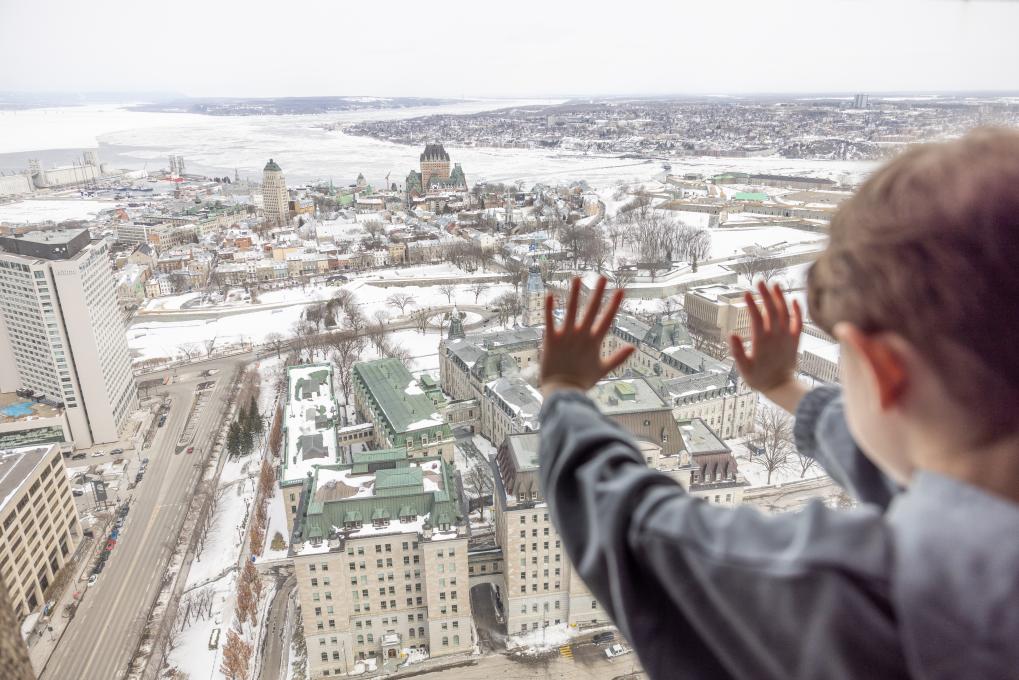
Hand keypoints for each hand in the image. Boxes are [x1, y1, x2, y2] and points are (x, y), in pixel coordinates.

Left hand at [541, 276, 634, 395]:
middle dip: (598, 293)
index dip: (614, 304)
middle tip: (602, 277)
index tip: (620, 290)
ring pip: (571, 311)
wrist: (562, 391)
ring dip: (574, 294)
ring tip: (577, 278)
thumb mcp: (603, 369)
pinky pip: (550, 320)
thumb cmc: (582, 381)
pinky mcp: (551, 340)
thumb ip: (618, 358)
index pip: (607, 319)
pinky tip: (550, 294)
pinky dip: (549, 308)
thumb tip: (633, 347)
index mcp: (594, 342)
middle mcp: (582, 336)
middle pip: (591, 310)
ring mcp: (566, 336)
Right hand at [729, 281, 803, 395]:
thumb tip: (732, 334)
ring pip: (785, 312)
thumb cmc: (759, 378)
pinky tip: (794, 300)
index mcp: (762, 341)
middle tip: (759, 281)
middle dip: (765, 294)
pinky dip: (797, 310)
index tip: (745, 293)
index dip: (751, 304)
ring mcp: (787, 337)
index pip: (757, 317)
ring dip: (780, 297)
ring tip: (775, 284)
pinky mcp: (795, 340)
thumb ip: (737, 352)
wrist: (781, 387)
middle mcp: (776, 336)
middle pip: (771, 310)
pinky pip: (798, 322)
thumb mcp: (743, 368)